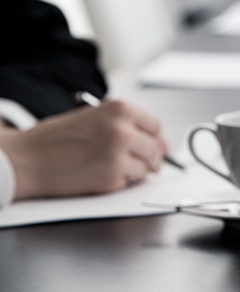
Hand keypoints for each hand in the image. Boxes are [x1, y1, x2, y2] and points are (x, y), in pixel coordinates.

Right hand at [0, 100, 167, 199]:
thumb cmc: (56, 139)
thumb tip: (160, 144)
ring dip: (135, 171)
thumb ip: (126, 126)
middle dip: (150, 158)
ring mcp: (119, 154)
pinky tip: (101, 175)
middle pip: (155, 148)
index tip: (155, 146)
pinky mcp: (112, 176)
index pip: (155, 125)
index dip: (155, 138)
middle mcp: (122, 129)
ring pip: (146, 168)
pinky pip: (131, 182)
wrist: (27, 159)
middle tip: (137, 162)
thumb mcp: (94, 117)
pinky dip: (121, 182)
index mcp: (119, 109)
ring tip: (110, 166)